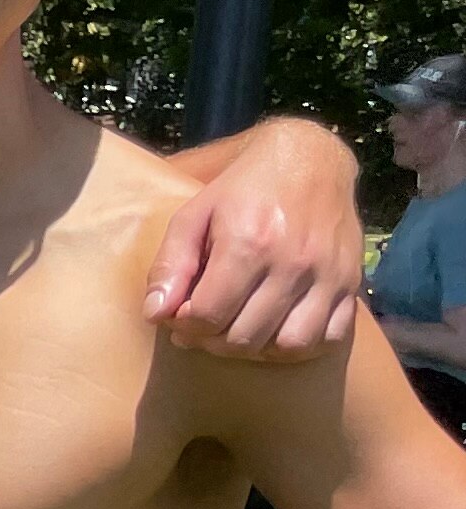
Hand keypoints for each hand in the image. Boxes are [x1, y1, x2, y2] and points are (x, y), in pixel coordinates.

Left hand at [147, 119, 364, 358]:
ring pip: (289, 345)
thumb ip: (170, 265)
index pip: (208, 316)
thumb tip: (156, 314)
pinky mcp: (352, 282)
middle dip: (213, 341)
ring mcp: (328, 274)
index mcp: (249, 243)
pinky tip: (277, 330)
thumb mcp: (194, 215)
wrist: (311, 159)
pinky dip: (302, 346)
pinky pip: (330, 337)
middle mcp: (293, 262)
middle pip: (245, 337)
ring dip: (257, 349)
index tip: (179, 317)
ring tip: (239, 329)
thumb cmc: (243, 189)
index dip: (185, 326)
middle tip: (204, 326)